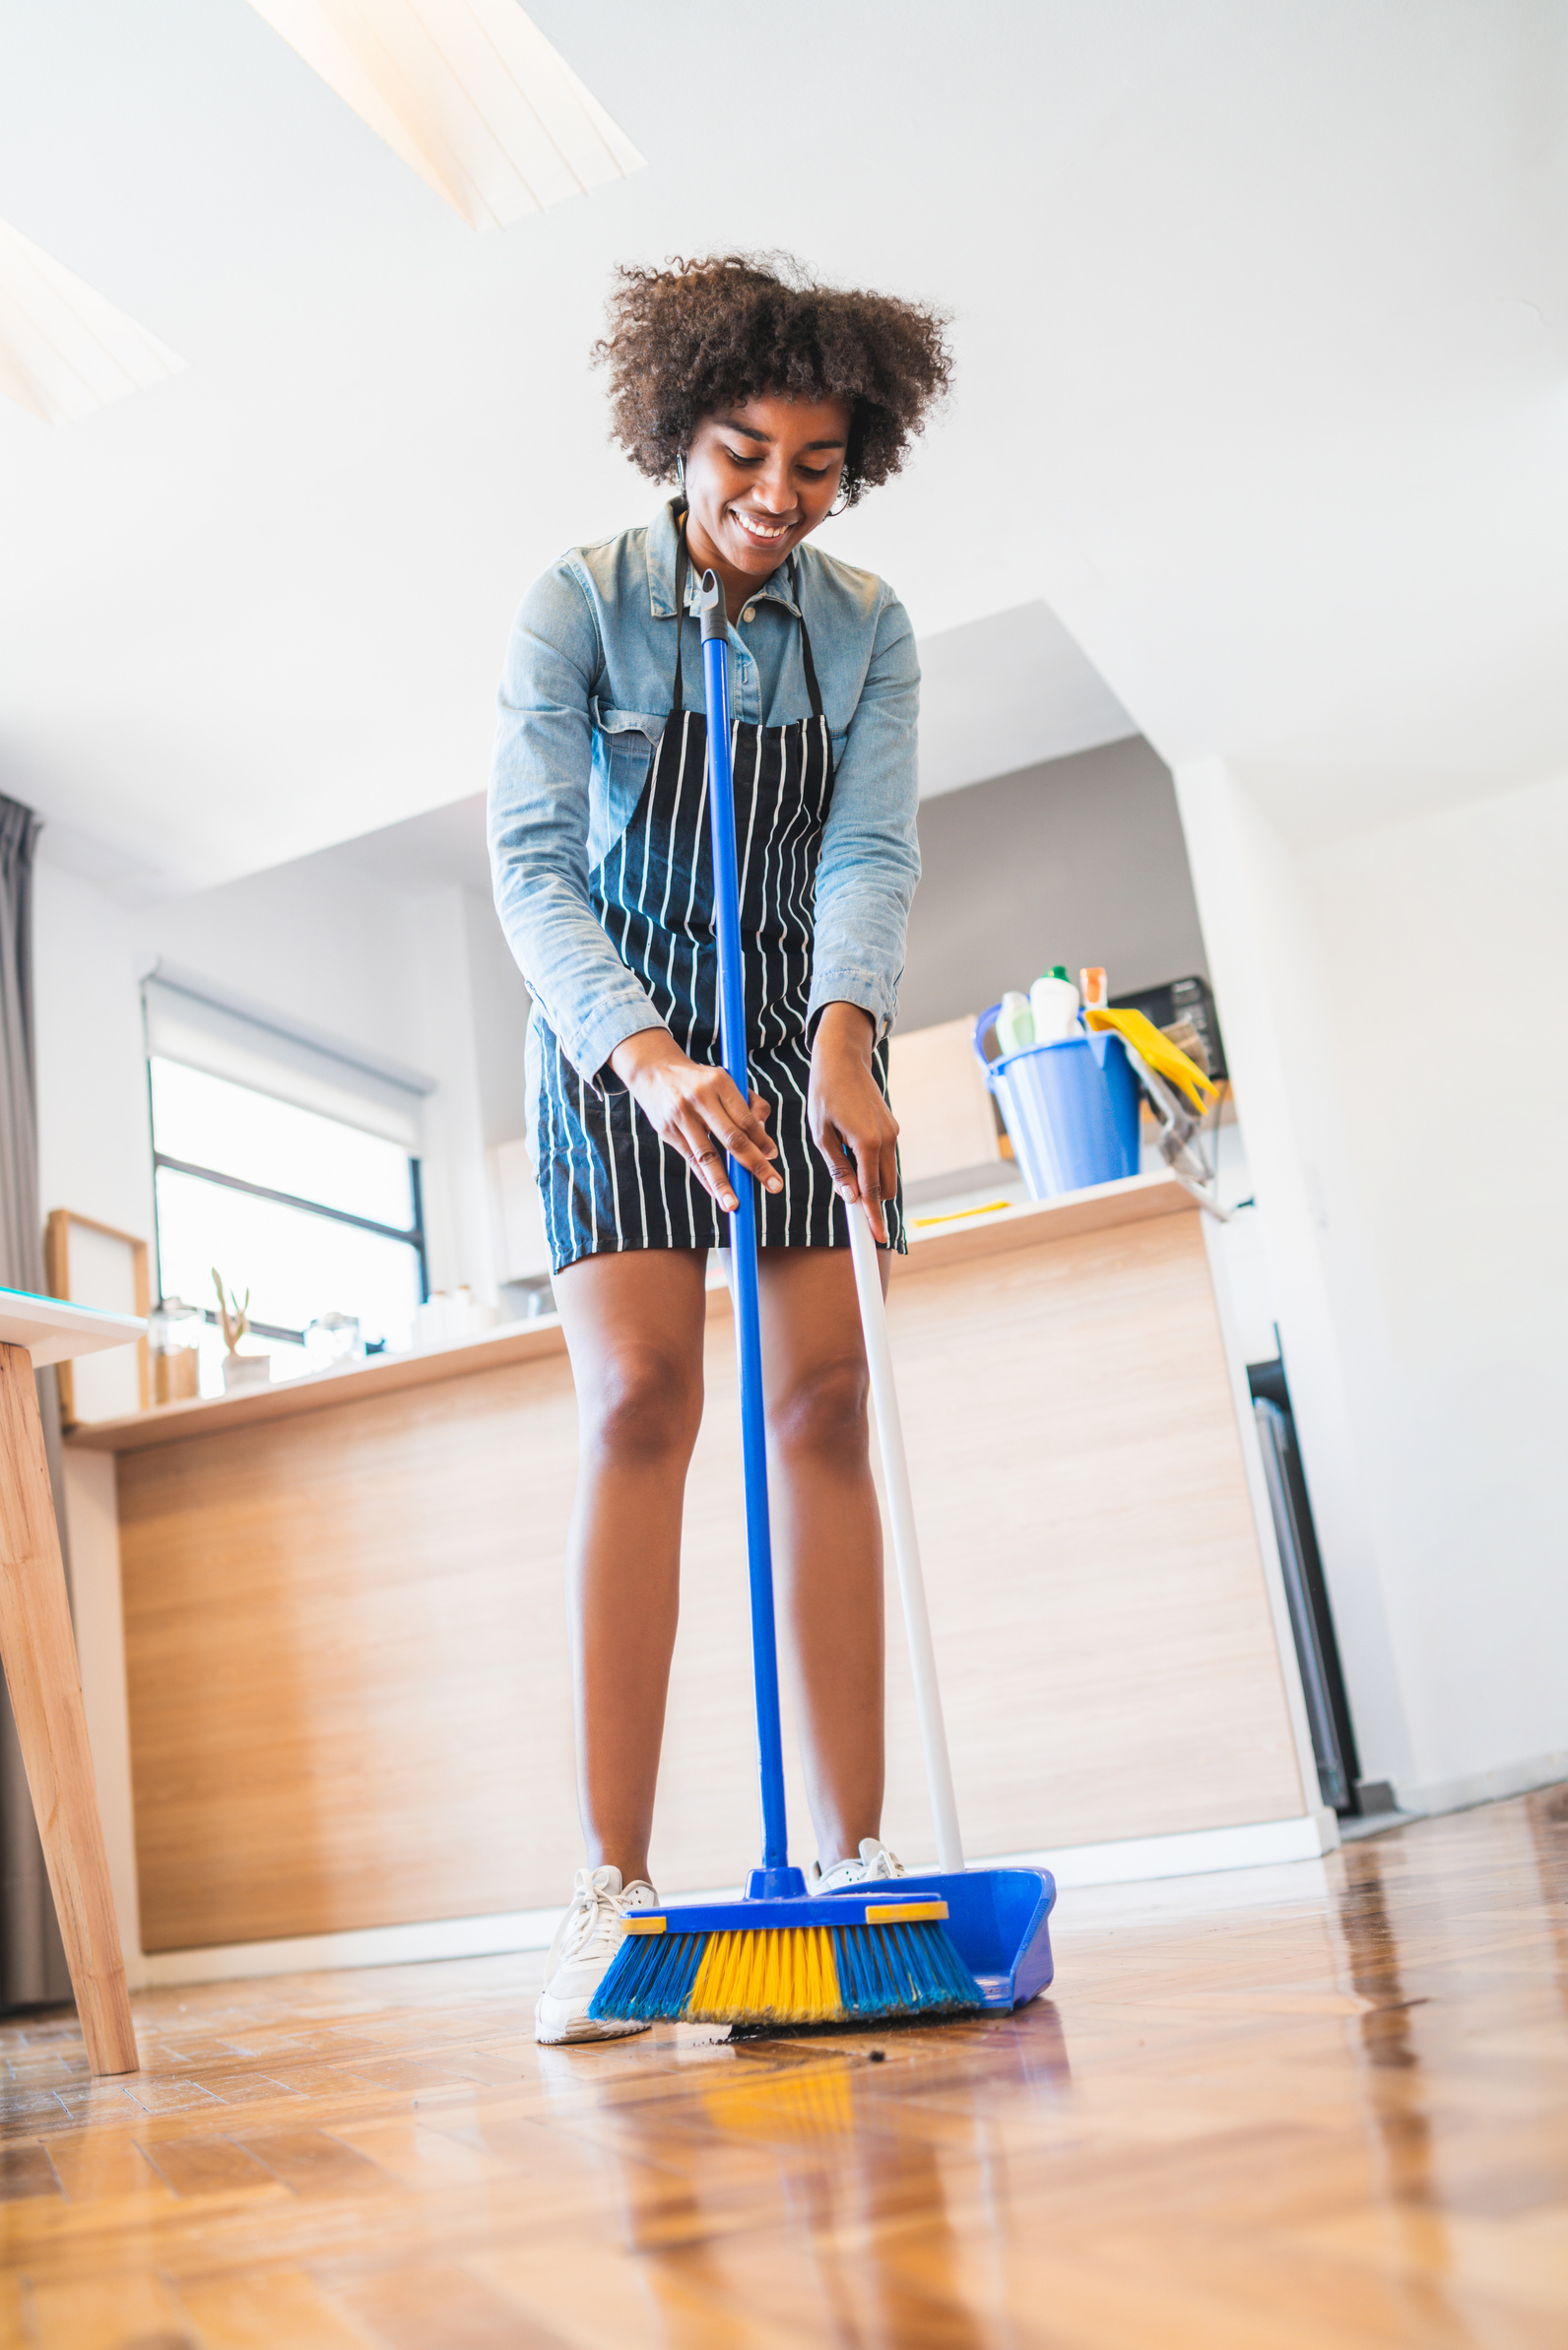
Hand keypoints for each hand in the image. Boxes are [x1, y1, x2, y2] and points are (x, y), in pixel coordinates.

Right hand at [608, 1026, 780, 1214]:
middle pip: (732, 1138)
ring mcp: (681, 1116)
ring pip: (707, 1155)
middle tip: (774, 1185)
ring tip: (735, 1205)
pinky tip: (717, 1195)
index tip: (772, 1156)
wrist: (654, 1071)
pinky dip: (705, 1179)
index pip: (746, 1117)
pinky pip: (691, 1160)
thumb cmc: (701, 1081)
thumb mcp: (726, 1080)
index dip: (762, 1139)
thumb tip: (765, 1144)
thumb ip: (750, 1106)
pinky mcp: (667, 1131)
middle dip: (755, 1164)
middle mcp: (700, 1098)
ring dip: (723, 1183)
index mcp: (719, 1082)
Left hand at [808, 1002, 898, 1243]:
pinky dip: (871, 1163)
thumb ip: (837, 1167)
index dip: (872, 1217)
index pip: (871, 1191)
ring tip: (840, 1158)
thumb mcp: (821, 1133)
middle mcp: (886, 1139)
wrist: (843, 1058)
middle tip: (850, 1202)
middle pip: (885, 1188)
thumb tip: (849, 1196)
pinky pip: (885, 1157)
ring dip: (869, 1179)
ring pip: (887, 1173)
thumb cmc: (825, 1092)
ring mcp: (893, 1133)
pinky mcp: (892, 1127)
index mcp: (867, 1142)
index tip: (876, 1238)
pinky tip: (849, 1148)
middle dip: (872, 1200)